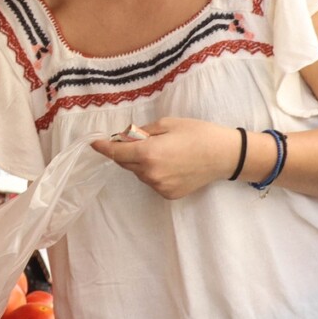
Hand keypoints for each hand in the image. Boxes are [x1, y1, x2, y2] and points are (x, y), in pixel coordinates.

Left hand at [90, 117, 235, 200]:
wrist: (224, 156)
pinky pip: (152, 181)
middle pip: (125, 163)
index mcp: (148, 154)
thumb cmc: (198, 134)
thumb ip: (142, 132)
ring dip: (142, 162)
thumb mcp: (168, 124)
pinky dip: (154, 172)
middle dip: (127, 151)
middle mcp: (150, 174)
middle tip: (141, 139)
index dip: (103, 147)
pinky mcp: (168, 194)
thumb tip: (127, 138)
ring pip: (139, 173)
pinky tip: (172, 164)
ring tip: (165, 151)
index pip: (116, 153)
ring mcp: (159, 187)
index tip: (93, 143)